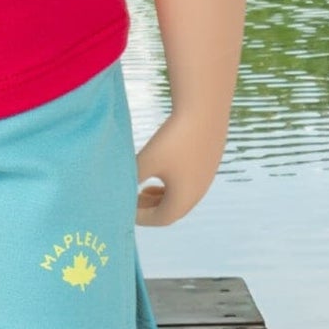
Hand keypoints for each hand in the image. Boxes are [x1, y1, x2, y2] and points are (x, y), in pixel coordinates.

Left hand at [134, 109, 226, 226]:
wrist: (204, 110)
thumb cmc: (172, 139)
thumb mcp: (146, 161)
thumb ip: (131, 179)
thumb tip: (118, 188)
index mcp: (183, 199)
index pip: (160, 219)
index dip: (141, 218)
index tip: (125, 209)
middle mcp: (198, 193)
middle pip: (173, 210)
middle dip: (151, 208)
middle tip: (133, 200)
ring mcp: (206, 177)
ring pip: (182, 196)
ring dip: (163, 195)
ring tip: (145, 187)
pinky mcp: (210, 162)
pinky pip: (189, 182)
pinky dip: (173, 183)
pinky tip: (164, 168)